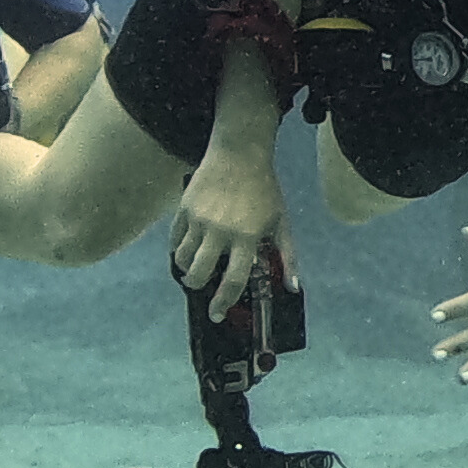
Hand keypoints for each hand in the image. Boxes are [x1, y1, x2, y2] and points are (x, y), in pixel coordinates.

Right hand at [168, 151, 290, 322]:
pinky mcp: (185, 208)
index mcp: (246, 237)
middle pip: (199, 274)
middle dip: (197, 286)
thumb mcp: (281, 222)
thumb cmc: (264, 189)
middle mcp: (220, 231)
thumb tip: (293, 287)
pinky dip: (176, 249)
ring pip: (181, 258)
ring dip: (185, 269)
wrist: (239, 153)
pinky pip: (174, 239)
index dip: (223, 303)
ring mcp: (199, 220)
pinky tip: (185, 250)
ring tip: (192, 269)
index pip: (232, 281)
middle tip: (200, 287)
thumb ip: (288, 256)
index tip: (217, 314)